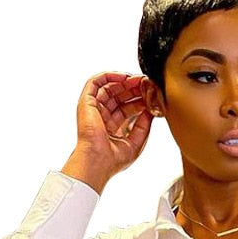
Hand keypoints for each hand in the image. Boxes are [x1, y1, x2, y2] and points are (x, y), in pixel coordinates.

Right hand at [62, 71, 153, 191]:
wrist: (98, 162)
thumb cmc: (113, 160)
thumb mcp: (136, 142)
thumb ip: (144, 125)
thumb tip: (151, 110)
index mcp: (112, 127)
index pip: (127, 108)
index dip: (139, 100)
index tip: (151, 96)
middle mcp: (102, 116)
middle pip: (119, 95)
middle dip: (134, 88)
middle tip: (147, 84)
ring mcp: (93, 109)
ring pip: (109, 87)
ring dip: (124, 81)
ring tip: (139, 80)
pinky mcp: (86, 102)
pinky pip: (96, 82)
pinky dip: (110, 76)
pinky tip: (125, 77)